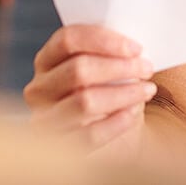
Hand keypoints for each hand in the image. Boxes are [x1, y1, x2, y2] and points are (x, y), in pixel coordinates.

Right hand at [24, 24, 156, 156]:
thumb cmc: (109, 90)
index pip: (67, 39)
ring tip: (147, 90)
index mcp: (47, 59)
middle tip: (147, 68)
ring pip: (85, 102)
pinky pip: (89, 134)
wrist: (110, 134)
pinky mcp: (58, 147)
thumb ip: (111, 51)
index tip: (136, 48)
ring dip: (123, 94)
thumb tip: (134, 45)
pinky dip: (116, 122)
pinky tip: (133, 113)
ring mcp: (44, 119)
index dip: (103, 40)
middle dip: (119, 67)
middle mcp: (39, 88)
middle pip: (78, 70)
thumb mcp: (105, 67)